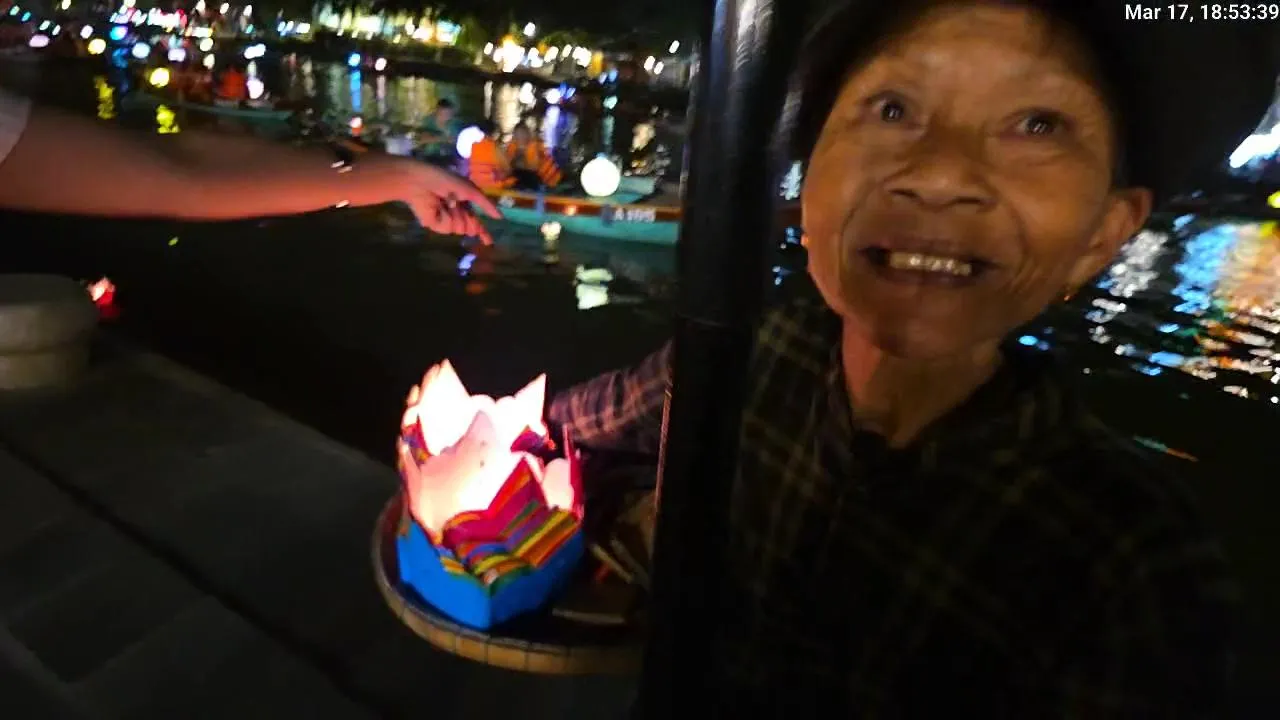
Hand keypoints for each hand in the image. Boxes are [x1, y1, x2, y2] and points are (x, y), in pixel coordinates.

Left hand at [371, 157, 502, 244]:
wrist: (422, 182)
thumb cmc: (446, 181)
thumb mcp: (471, 190)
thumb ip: (486, 204)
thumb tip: (500, 217)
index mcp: (465, 205)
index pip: (476, 222)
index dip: (483, 232)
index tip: (489, 242)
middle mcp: (455, 214)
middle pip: (470, 228)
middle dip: (469, 219)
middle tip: (460, 207)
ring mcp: (445, 221)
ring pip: (459, 229)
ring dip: (456, 214)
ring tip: (446, 202)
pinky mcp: (434, 225)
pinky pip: (447, 227)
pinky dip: (445, 216)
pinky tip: (438, 207)